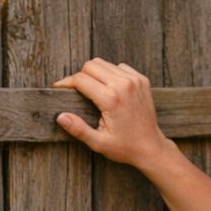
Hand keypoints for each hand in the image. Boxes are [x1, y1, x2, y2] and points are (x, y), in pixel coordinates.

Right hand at [54, 58, 172, 169]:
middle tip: (76, 91)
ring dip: (95, 74)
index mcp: (111, 99)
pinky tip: (109, 88)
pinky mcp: (142, 79)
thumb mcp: (98, 143)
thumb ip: (78, 129)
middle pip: (91, 65)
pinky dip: (110, 74)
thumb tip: (60, 116)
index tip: (59, 88)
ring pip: (104, 63)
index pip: (80, 79)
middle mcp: (124, 85)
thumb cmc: (125, 147)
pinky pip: (119, 67)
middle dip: (80, 76)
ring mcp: (135, 80)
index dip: (66, 83)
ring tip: (92, 90)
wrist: (151, 147)